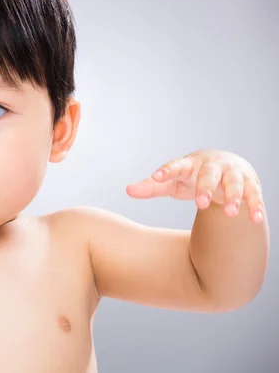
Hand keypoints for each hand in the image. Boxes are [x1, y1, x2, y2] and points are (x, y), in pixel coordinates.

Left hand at [126, 149, 264, 223]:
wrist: (227, 166)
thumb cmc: (192, 176)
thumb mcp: (173, 181)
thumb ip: (152, 186)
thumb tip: (127, 190)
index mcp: (190, 164)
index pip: (175, 165)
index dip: (166, 170)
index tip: (156, 176)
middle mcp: (212, 165)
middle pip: (209, 174)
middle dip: (206, 187)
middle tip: (200, 204)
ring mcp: (232, 173)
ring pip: (235, 183)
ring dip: (233, 197)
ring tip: (230, 213)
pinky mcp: (250, 183)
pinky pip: (254, 194)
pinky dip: (255, 206)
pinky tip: (256, 219)